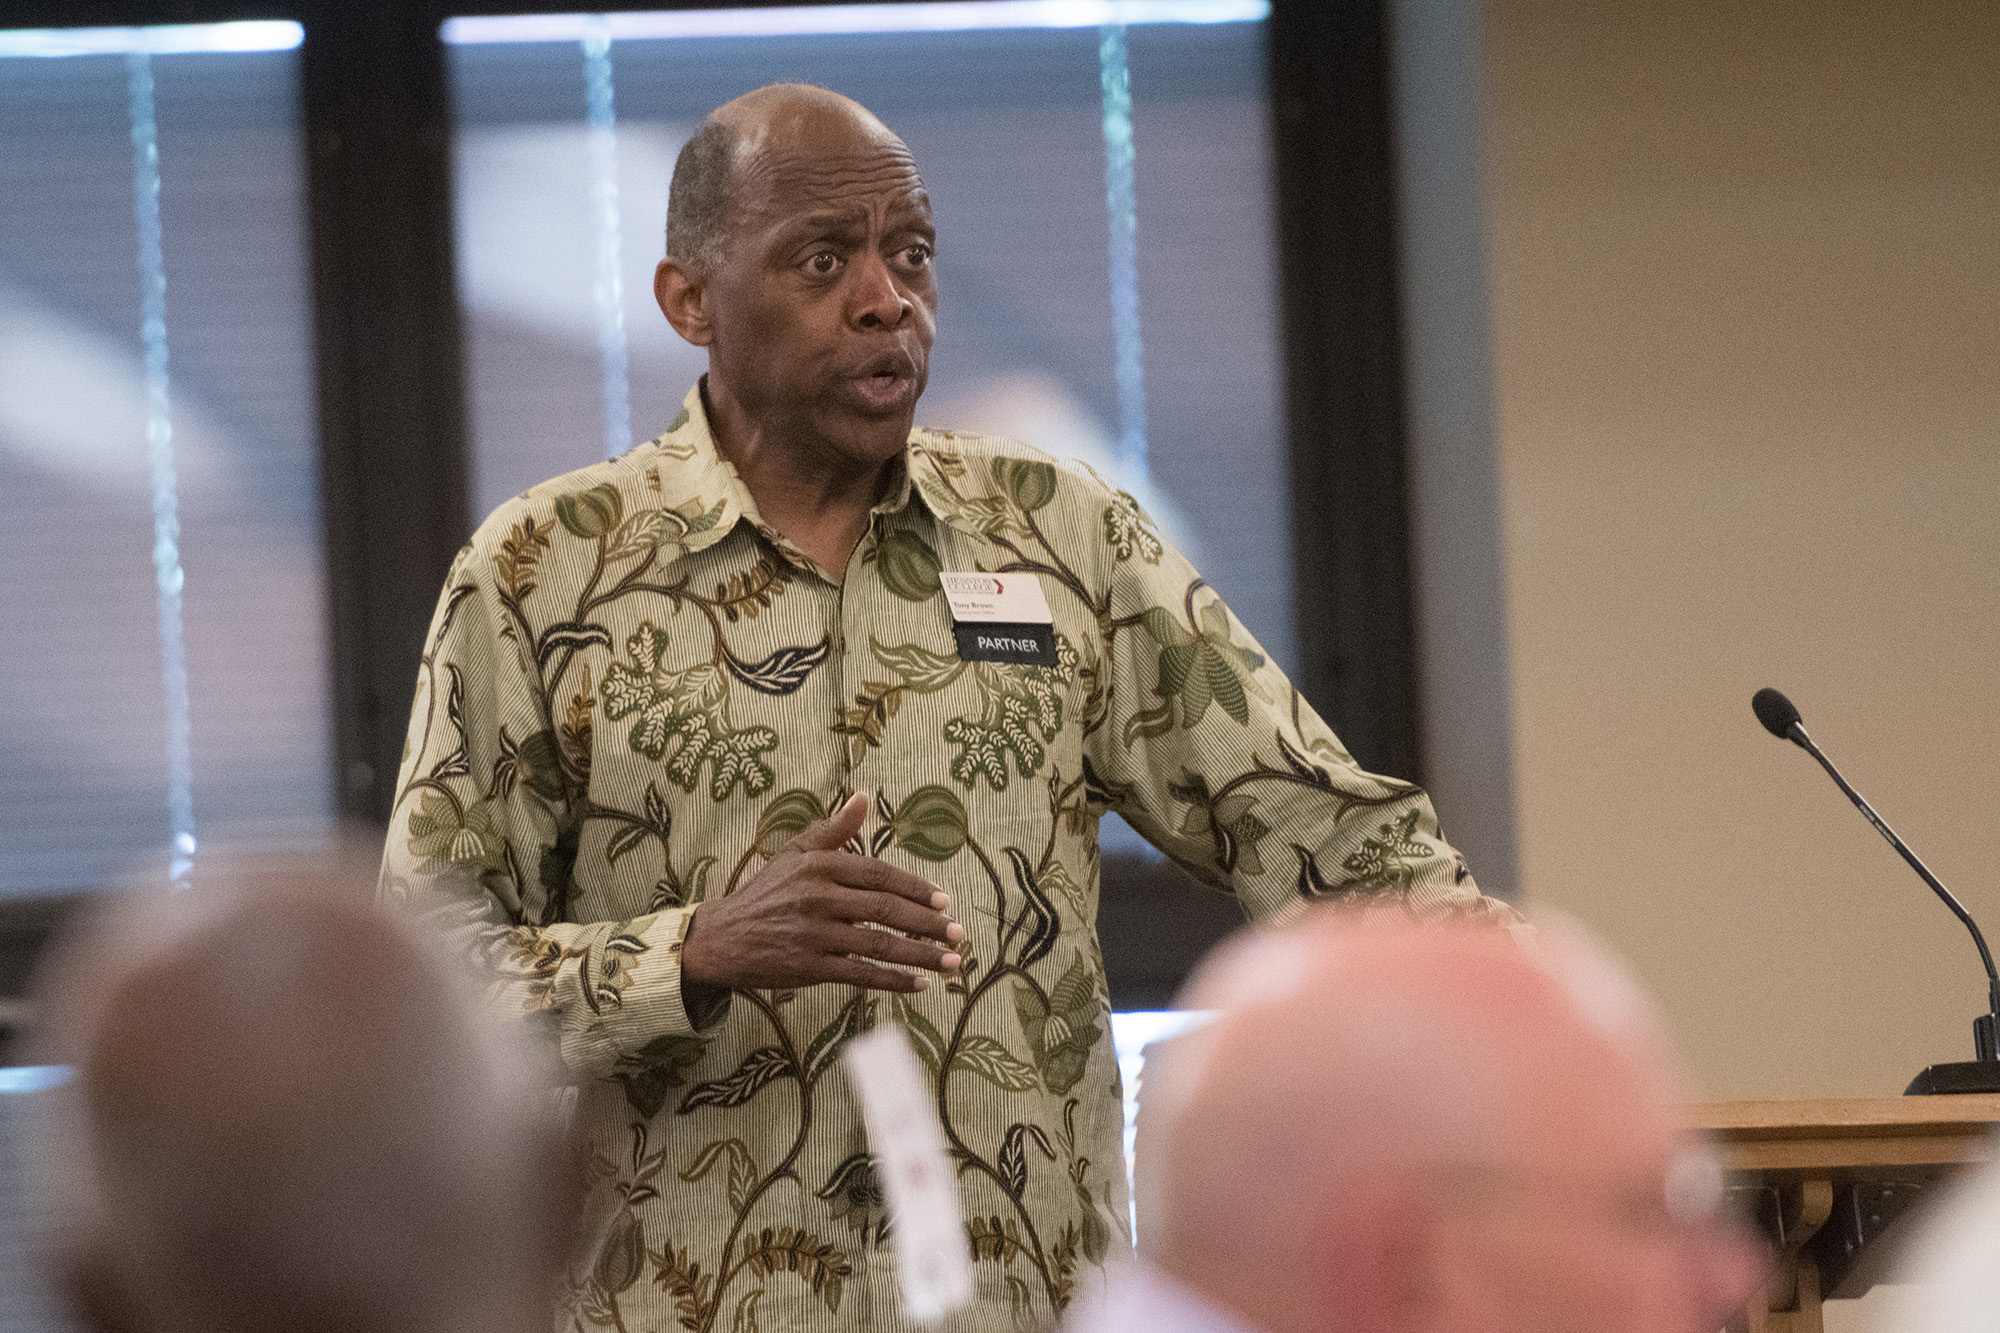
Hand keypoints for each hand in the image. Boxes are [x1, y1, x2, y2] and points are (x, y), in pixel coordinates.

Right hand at [682, 793, 965, 996]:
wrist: (721, 938)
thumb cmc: (765, 893)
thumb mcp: (794, 854)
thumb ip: (833, 829)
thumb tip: (864, 796)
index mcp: (819, 866)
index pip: (879, 874)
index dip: (916, 888)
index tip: (945, 900)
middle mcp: (818, 897)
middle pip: (885, 909)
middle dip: (928, 924)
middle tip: (958, 934)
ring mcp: (814, 934)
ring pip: (879, 944)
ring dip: (920, 955)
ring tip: (951, 963)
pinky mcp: (809, 967)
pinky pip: (861, 974)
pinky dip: (893, 980)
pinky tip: (919, 984)